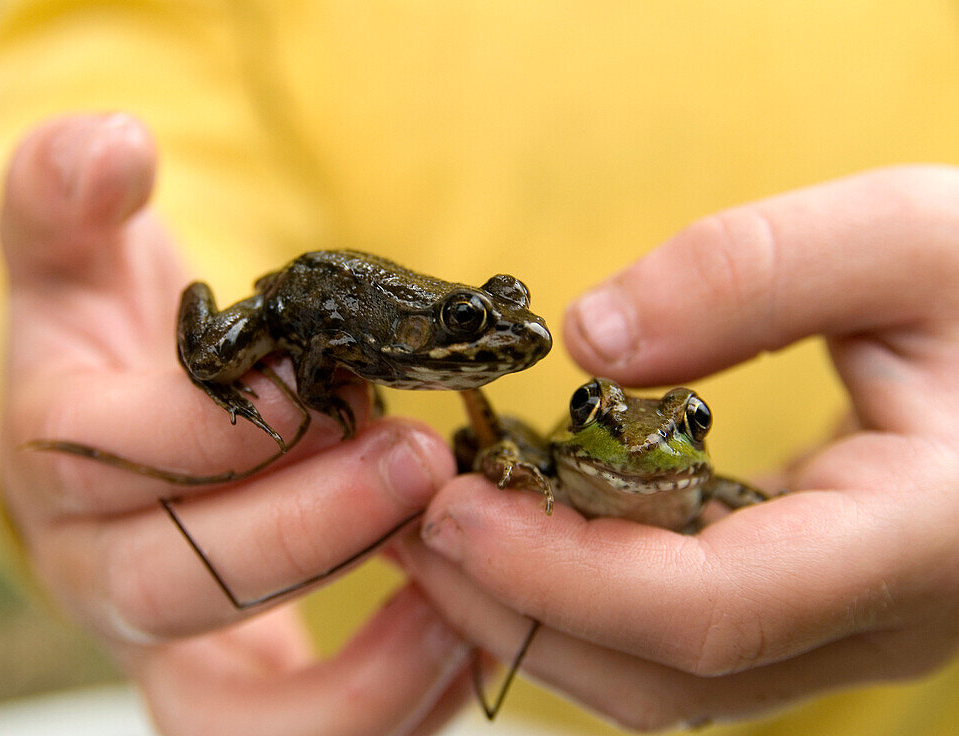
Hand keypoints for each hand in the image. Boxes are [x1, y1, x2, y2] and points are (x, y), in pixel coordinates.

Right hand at [0, 114, 468, 735]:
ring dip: (365, 664)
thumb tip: (112, 146)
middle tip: (418, 460)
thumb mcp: (77, 257)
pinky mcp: (244, 686)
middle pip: (178, 588)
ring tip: (463, 582)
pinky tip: (470, 626)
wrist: (135, 433)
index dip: (216, 426)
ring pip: (242, 719)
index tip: (319, 378)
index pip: (109, 458)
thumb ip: (71, 194)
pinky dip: (400, 701)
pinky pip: (312, 735)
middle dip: (309, 528)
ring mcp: (174, 645)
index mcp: (58, 459)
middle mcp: (102, 571)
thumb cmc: (120, 342)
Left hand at [396, 166, 958, 729]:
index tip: (446, 508)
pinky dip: (581, 602)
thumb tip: (589, 338)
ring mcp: (847, 635)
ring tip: (439, 529)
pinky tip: (524, 532)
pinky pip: (678, 647)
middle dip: (515, 606)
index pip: (706, 609)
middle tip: (409, 517)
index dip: (556, 572)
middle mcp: (880, 623)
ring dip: (535, 616)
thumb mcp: (912, 237)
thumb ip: (752, 273)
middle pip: (660, 674)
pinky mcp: (815, 617)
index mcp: (921, 539)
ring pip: (662, 682)